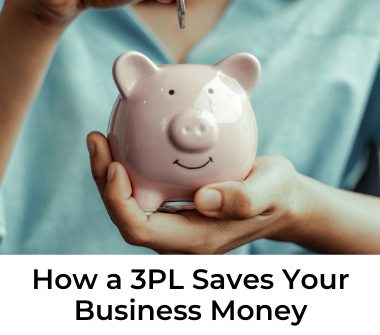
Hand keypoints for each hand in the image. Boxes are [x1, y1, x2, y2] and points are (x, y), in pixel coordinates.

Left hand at [86, 131, 303, 253]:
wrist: (281, 202)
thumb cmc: (277, 195)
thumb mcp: (271, 189)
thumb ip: (244, 198)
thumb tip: (203, 200)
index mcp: (194, 242)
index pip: (139, 229)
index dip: (118, 202)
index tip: (115, 165)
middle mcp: (177, 240)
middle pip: (125, 217)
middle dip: (103, 182)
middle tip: (97, 138)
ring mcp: (173, 228)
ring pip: (128, 206)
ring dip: (108, 175)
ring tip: (100, 138)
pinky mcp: (173, 212)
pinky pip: (140, 194)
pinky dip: (127, 170)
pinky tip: (122, 141)